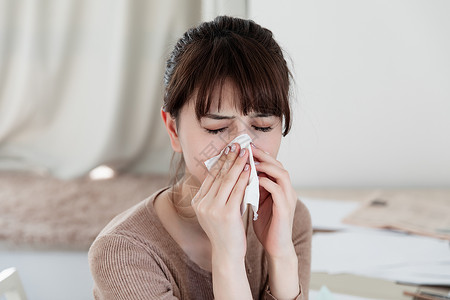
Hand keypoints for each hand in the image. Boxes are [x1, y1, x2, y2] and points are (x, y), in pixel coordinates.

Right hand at [191, 143, 250, 260]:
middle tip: (238, 145)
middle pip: (218, 175)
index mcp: (197, 202)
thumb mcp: (218, 209)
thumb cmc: (226, 230)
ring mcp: (212, 209)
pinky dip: (243, 177)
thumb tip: (228, 171)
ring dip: (237, 164)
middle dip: (229, 158)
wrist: (228, 253)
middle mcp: (202, 204)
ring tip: (245, 152)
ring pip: (227, 180)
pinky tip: (249, 169)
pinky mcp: (225, 213)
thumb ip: (219, 193)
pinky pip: (236, 190)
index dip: (221, 161)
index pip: (211, 176)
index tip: (229, 149)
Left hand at [251, 143, 297, 258]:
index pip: (272, 165)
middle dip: (263, 156)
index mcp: (280, 188)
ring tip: (251, 162)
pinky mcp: (285, 209)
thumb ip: (253, 188)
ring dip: (266, 166)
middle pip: (278, 165)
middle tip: (248, 149)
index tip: (244, 148)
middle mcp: (287, 190)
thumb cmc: (267, 225)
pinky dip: (266, 183)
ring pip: (282, 174)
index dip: (260, 155)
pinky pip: (278, 191)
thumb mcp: (258, 202)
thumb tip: (238, 175)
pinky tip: (254, 180)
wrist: (276, 247)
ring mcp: (288, 199)